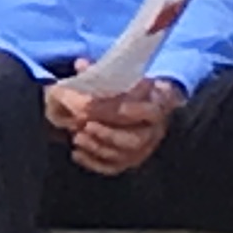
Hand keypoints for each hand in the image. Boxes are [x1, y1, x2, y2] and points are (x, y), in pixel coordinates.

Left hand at [54, 74, 178, 176]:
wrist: (134, 111)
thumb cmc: (125, 92)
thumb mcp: (118, 79)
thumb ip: (100, 73)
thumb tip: (81, 65)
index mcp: (155, 108)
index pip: (152, 112)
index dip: (136, 111)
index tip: (119, 108)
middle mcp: (152, 131)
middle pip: (136, 139)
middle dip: (109, 134)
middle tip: (86, 125)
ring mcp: (142, 149)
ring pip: (124, 155)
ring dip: (98, 148)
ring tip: (77, 137)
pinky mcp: (129, 161)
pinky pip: (114, 168)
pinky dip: (94, 163)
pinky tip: (77, 153)